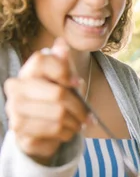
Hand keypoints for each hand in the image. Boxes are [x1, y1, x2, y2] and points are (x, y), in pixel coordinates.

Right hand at [3, 38, 88, 164]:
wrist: (42, 132)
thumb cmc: (56, 102)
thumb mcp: (65, 81)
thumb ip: (64, 64)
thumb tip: (61, 43)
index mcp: (27, 71)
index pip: (42, 61)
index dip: (65, 72)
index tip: (78, 83)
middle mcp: (15, 88)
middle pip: (58, 93)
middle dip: (79, 107)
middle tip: (87, 116)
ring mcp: (14, 110)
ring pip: (59, 114)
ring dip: (75, 122)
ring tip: (78, 124)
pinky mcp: (19, 131)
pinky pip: (54, 130)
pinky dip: (68, 133)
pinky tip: (67, 132)